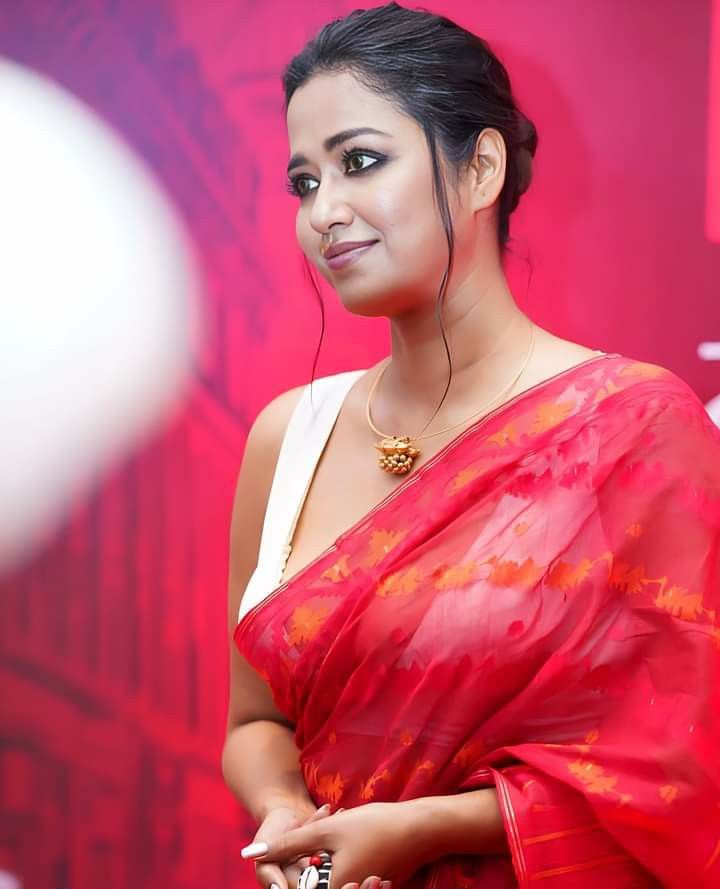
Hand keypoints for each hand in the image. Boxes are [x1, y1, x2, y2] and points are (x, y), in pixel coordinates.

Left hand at [242, 801, 424, 888]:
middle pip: (308, 882)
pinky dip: (335, 858)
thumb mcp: (325, 830)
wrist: (419, 829)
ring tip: (334, 826)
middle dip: (304, 859)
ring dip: (320, 856)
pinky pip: (340, 879)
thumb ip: (287, 844)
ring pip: (323, 878)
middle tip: (324, 827)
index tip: (285, 857)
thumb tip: (250, 854)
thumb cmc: (374, 827)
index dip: (284, 874)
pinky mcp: (365, 888)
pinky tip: (347, 834)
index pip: (294, 887)